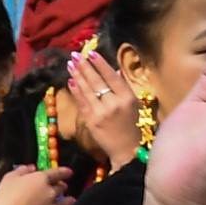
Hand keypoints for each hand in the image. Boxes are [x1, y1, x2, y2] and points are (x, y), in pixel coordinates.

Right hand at [0, 165, 73, 204]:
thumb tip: (32, 167)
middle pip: (62, 187)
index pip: (58, 173)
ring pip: (66, 202)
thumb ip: (22, 170)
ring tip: (68, 200)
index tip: (69, 172)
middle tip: (61, 186)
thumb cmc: (6, 195)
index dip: (64, 172)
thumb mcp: (10, 177)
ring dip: (67, 200)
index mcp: (41, 178)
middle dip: (62, 186)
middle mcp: (51, 192)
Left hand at [66, 51, 140, 169]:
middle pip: (96, 81)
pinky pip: (82, 102)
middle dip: (84, 66)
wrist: (128, 151)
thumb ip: (123, 87)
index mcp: (127, 98)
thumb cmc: (133, 126)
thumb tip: (114, 71)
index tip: (91, 53)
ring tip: (70, 64)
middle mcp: (114, 104)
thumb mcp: (134, 105)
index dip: (100, 64)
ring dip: (77, 75)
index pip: (112, 77)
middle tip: (75, 55)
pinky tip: (71, 81)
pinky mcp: (91, 121)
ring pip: (87, 90)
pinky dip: (76, 91)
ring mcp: (101, 113)